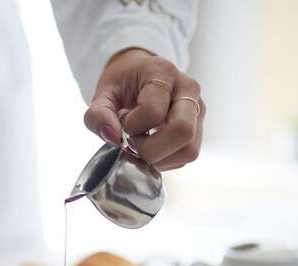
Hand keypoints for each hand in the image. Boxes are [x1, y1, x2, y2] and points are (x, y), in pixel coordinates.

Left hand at [84, 48, 204, 170]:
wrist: (138, 75)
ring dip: (160, 158)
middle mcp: (188, 89)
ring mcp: (197, 110)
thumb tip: (114, 137)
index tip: (122, 122)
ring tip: (142, 144)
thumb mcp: (102, 93)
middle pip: (182, 132)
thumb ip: (98, 115)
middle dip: (151, 149)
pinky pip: (187, 156)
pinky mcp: (198, 128)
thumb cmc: (122, 83)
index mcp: (162, 73)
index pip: (153, 112)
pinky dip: (165, 160)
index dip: (132, 127)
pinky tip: (152, 146)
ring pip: (189, 150)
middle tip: (133, 142)